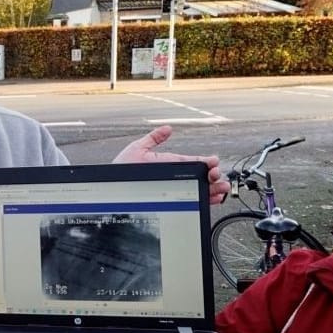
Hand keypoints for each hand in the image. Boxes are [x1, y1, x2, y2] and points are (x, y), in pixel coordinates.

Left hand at [113, 126, 229, 203]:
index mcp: (170, 165)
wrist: (111, 186)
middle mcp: (175, 178)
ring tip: (221, 189)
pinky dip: (203, 202)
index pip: (192, 163)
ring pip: (198, 191)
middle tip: (218, 177)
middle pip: (199, 178)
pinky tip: (212, 200)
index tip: (215, 162)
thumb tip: (167, 128)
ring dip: (212, 190)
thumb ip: (154, 138)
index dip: (206, 163)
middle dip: (213, 178)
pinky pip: (190, 203)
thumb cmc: (122, 169)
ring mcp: (174, 190)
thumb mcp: (138, 149)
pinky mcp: (171, 202)